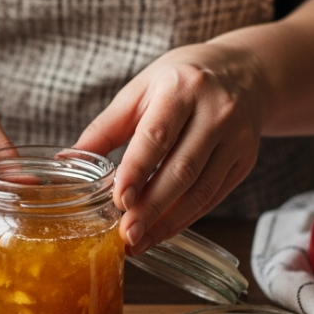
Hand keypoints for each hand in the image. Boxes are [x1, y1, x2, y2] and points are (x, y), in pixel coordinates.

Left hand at [73, 42, 270, 253]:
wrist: (242, 73)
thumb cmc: (179, 82)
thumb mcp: (139, 91)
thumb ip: (105, 128)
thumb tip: (67, 160)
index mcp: (182, 88)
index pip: (158, 135)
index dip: (138, 170)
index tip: (119, 200)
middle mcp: (216, 112)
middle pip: (182, 168)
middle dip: (152, 206)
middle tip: (126, 234)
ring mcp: (236, 138)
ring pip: (201, 189)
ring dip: (168, 221)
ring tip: (139, 241)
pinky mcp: (245, 160)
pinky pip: (214, 196)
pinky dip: (186, 218)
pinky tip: (162, 231)